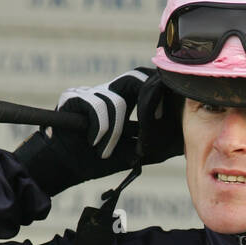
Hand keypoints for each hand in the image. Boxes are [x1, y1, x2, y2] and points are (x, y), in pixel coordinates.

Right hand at [57, 67, 182, 165]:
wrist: (64, 167)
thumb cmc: (95, 161)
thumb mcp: (130, 154)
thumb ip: (152, 146)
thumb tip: (180, 146)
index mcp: (120, 101)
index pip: (143, 82)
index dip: (157, 90)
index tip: (164, 115)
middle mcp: (105, 92)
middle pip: (134, 77)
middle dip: (147, 97)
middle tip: (150, 123)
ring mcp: (89, 93)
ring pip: (117, 101)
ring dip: (115, 133)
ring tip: (105, 151)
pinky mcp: (73, 98)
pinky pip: (97, 107)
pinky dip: (100, 129)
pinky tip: (93, 142)